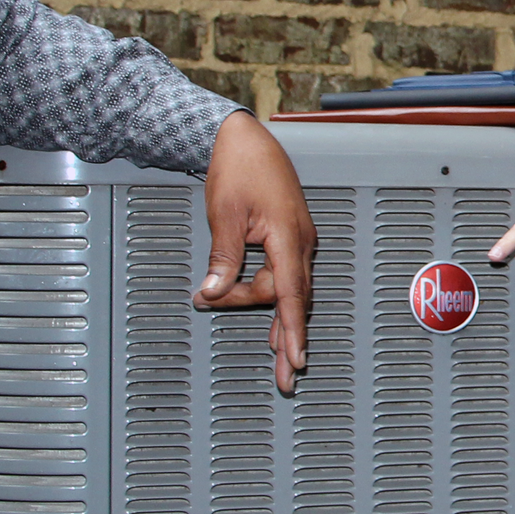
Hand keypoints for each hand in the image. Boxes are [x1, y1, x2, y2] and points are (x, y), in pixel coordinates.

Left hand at [197, 111, 316, 394]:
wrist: (243, 136)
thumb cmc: (238, 165)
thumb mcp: (224, 213)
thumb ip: (223, 256)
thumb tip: (214, 290)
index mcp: (288, 235)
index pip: (290, 293)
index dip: (293, 330)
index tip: (296, 359)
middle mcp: (300, 240)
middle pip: (288, 297)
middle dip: (286, 337)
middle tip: (285, 376)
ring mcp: (297, 238)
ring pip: (285, 288)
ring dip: (270, 314)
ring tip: (274, 353)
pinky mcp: (289, 235)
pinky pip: (285, 275)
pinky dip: (276, 298)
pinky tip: (274, 322)